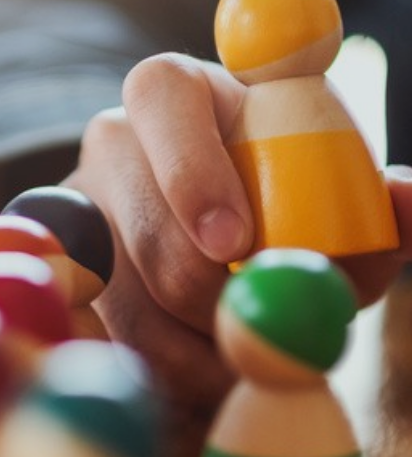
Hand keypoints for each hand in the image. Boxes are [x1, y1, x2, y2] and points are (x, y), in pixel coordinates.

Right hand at [63, 51, 411, 456]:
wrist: (208, 211)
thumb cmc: (269, 181)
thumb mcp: (318, 174)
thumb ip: (368, 189)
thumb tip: (404, 198)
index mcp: (176, 92)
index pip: (161, 98)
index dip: (194, 170)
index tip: (237, 240)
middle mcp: (115, 141)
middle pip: (144, 224)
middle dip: (213, 291)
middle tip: (262, 320)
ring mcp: (84, 208)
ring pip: (131, 297)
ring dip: (203, 339)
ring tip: (252, 340)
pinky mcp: (78, 273)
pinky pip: (118, 336)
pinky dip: (176, 364)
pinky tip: (211, 352)